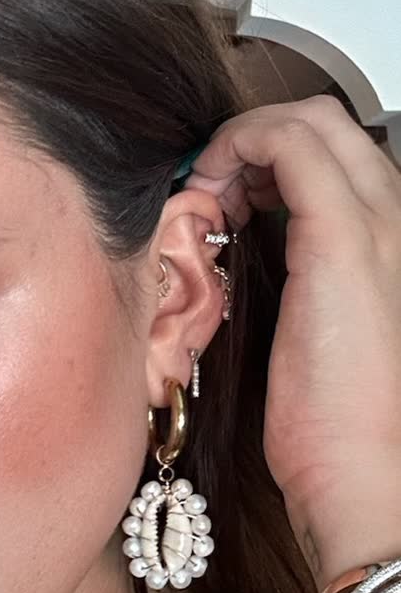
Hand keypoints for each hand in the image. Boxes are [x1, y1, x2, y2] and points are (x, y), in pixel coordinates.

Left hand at [181, 95, 400, 587]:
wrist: (363, 471)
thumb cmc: (337, 426)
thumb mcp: (314, 337)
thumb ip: (296, 285)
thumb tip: (243, 256)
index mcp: (393, 244)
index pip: (339, 155)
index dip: (274, 159)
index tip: (230, 199)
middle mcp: (396, 220)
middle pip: (328, 123)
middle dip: (257, 138)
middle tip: (213, 187)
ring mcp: (378, 222)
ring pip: (311, 121)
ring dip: (245, 140)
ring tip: (211, 192)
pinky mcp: (341, 236)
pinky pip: (288, 144)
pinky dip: (238, 147)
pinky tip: (211, 191)